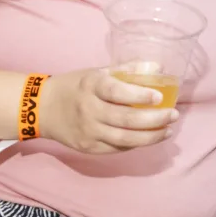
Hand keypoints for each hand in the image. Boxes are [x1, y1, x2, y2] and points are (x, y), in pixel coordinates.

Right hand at [35, 67, 177, 153]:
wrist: (41, 109)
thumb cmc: (75, 86)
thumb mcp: (97, 72)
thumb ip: (128, 70)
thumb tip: (159, 67)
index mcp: (91, 86)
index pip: (117, 92)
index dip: (140, 95)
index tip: (160, 97)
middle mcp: (89, 110)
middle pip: (125, 119)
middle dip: (155, 120)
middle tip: (174, 116)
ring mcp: (88, 131)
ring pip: (124, 139)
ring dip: (150, 137)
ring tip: (168, 130)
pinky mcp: (87, 147)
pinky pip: (117, 149)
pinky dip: (136, 144)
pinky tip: (149, 138)